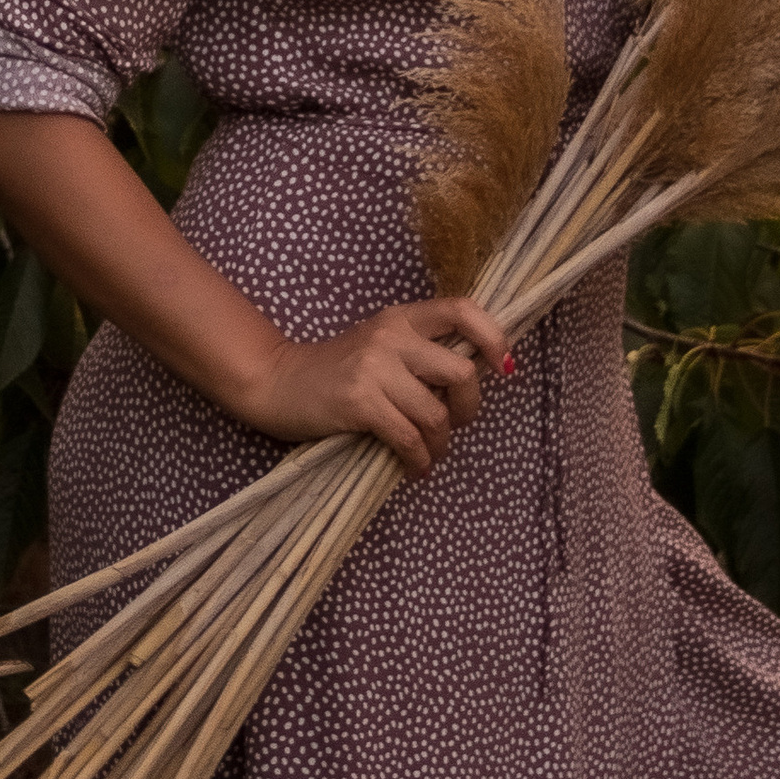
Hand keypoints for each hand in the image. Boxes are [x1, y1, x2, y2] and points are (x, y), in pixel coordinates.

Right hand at [228, 295, 514, 477]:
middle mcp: (391, 336)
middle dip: (468, 409)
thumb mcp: (379, 347)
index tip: (502, 368)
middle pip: (461, 372)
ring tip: (428, 455)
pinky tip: (413, 467)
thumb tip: (471, 382)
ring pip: (435, 414)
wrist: (277, 382)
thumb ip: (419, 354)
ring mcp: (374, 368)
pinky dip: (418, 460)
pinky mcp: (359, 401)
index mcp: (401, 318)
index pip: (463, 310)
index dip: (493, 338)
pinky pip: (408, 437)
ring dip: (440, 445)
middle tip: (454, 425)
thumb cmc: (335, 371)